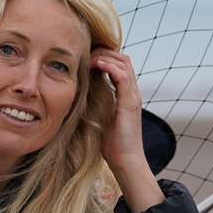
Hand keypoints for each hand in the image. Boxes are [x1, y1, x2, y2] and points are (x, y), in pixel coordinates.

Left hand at [89, 47, 147, 174]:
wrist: (125, 160)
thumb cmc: (111, 144)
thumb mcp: (100, 117)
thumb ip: (95, 102)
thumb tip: (79, 93)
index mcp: (126, 94)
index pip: (119, 64)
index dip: (103, 56)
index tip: (85, 57)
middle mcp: (132, 91)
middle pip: (122, 58)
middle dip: (103, 52)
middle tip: (85, 54)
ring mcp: (133, 95)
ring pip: (123, 62)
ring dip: (104, 56)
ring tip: (88, 58)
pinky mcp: (130, 102)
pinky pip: (122, 75)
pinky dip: (109, 66)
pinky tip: (95, 65)